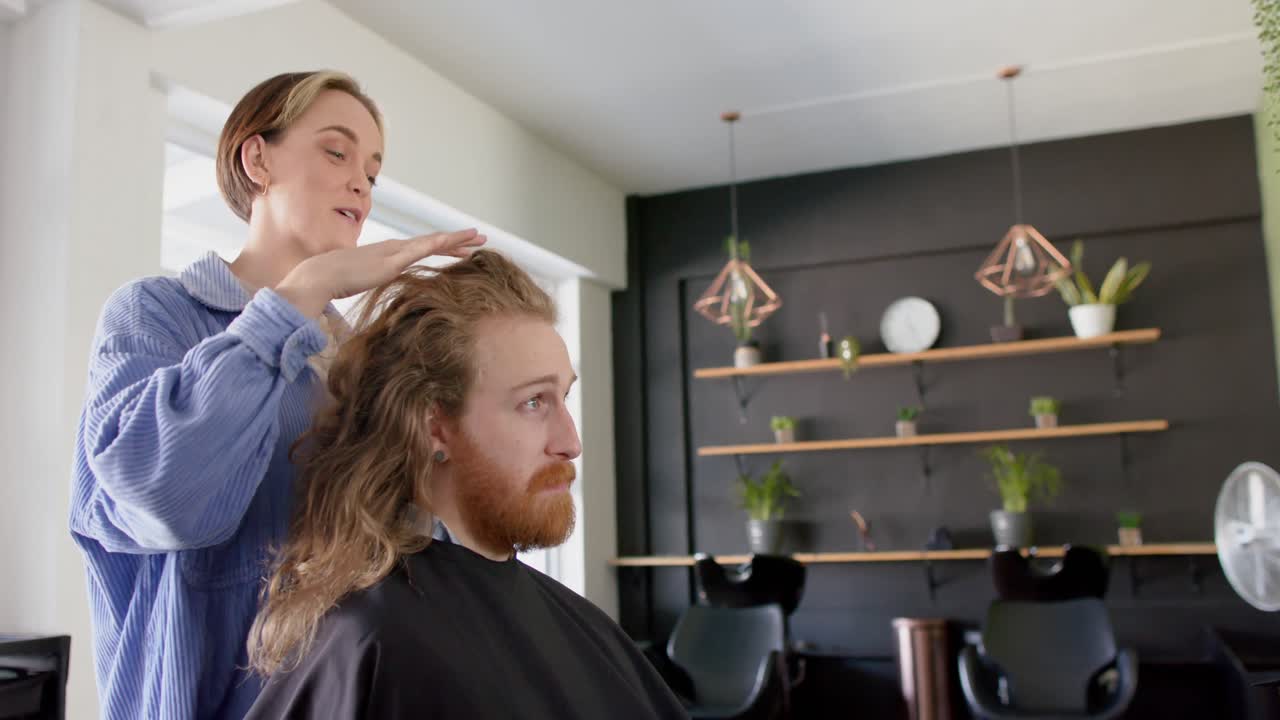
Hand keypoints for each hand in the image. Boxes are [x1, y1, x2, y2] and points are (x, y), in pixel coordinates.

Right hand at [276, 229, 486, 316]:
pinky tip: (456, 243)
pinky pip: (423, 249)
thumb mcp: (360, 282)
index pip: (422, 248)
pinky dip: (442, 244)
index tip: (463, 249)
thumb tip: (376, 291)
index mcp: (389, 254)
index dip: (444, 248)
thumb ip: (372, 283)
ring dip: (456, 240)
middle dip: (457, 241)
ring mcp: (394, 252)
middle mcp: (394, 248)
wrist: (319, 277)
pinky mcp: (393, 260)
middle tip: (479, 238)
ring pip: (433, 242)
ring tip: (477, 238)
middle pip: (432, 242)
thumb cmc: (334, 282)